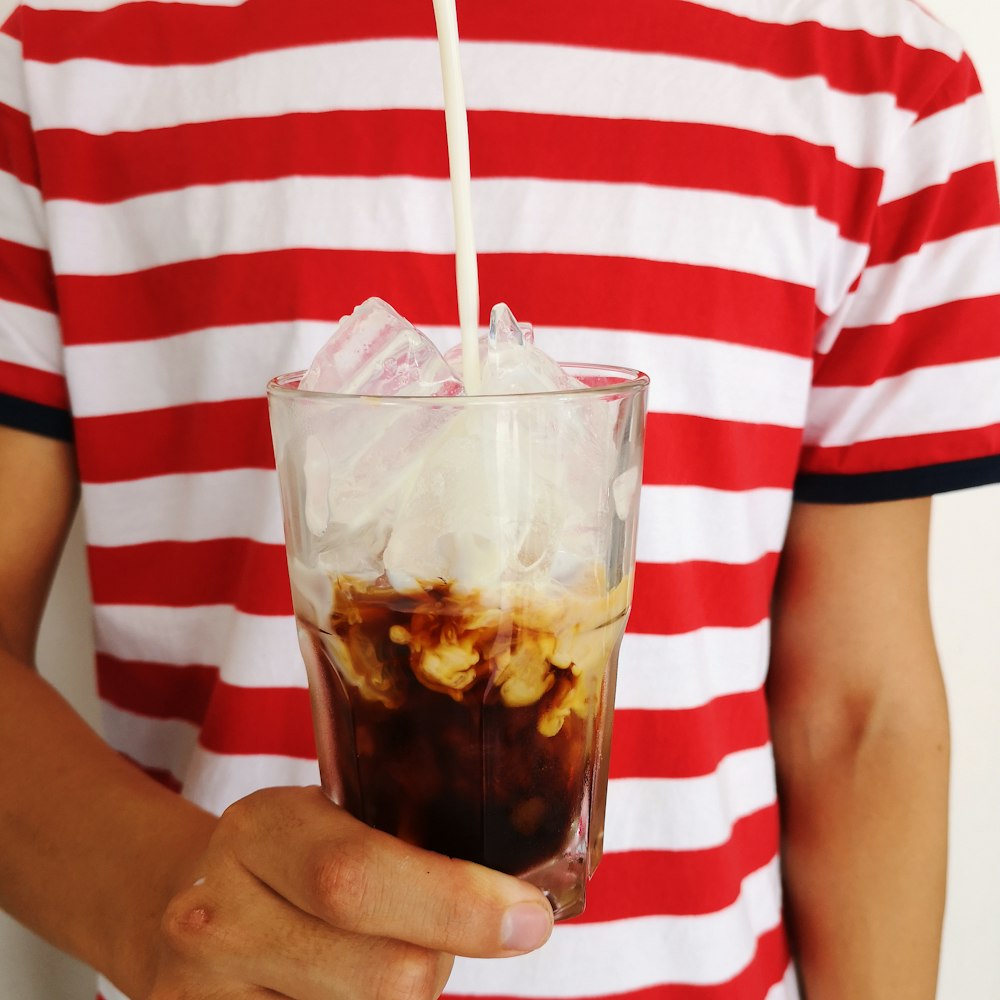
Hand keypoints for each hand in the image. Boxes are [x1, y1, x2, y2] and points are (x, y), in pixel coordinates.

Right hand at [146, 786, 553, 999]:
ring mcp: (198, 994)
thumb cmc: (286, 864)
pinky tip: (350, 987)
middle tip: (449, 944)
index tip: (529, 920)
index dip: (457, 905)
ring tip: (375, 961)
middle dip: (439, 964)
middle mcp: (217, 912)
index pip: (361, 876)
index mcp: (262, 828)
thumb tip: (519, 903)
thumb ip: (402, 850)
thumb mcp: (328, 825)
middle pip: (382, 973)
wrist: (177, 910)